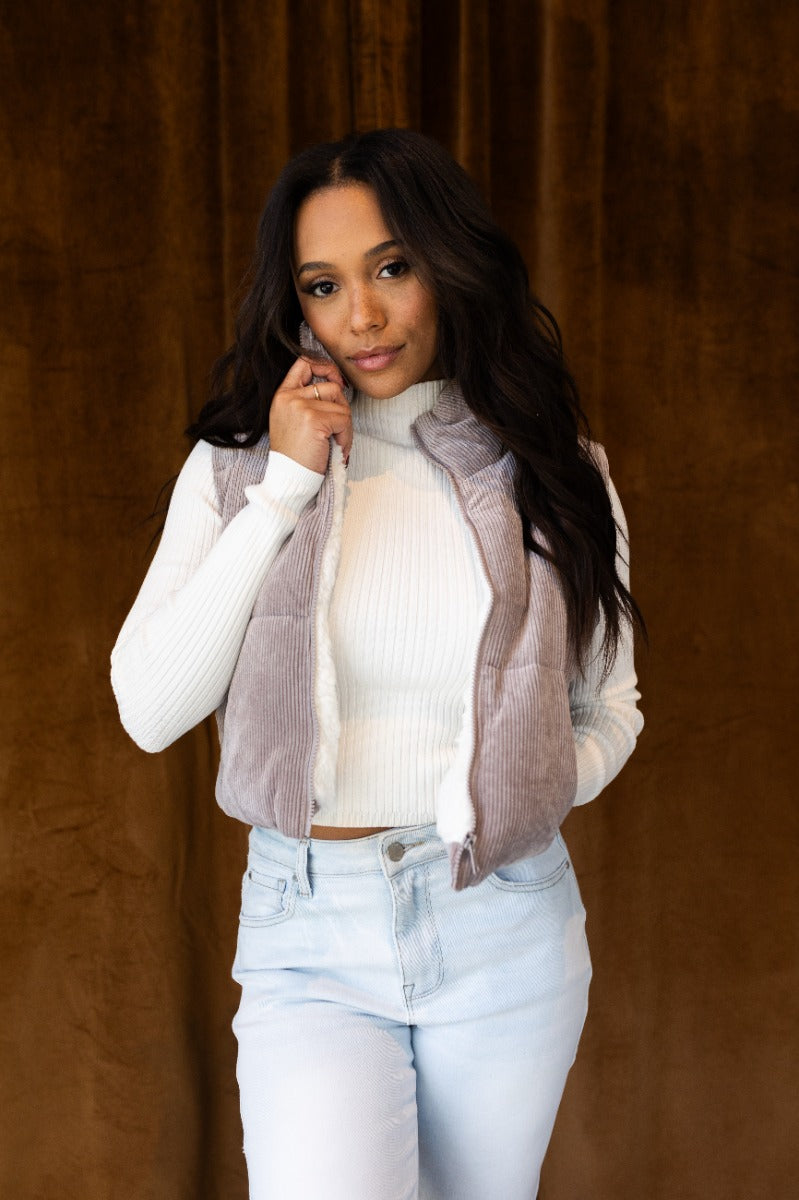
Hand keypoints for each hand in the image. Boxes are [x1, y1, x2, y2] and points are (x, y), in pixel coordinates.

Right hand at [268, 356, 351, 473]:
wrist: (288, 479)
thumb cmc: (295, 457)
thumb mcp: (293, 421)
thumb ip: (307, 401)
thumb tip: (338, 385)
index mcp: (282, 395)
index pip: (304, 363)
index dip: (325, 367)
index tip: (338, 382)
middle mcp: (288, 397)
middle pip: (331, 386)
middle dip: (342, 409)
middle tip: (338, 432)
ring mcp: (300, 406)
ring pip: (341, 404)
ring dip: (345, 426)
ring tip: (336, 444)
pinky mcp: (314, 419)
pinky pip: (344, 420)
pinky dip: (346, 437)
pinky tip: (336, 449)